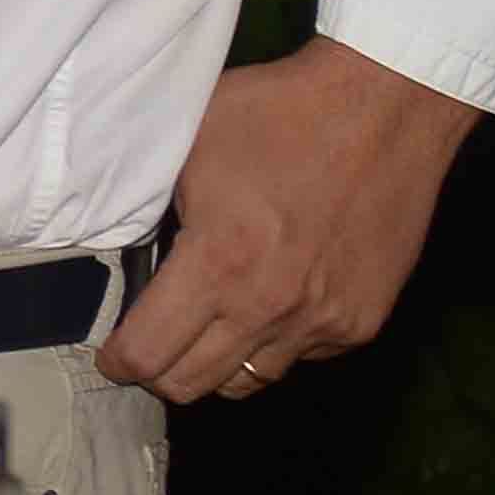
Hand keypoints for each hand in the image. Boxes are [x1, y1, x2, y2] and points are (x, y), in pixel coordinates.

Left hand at [96, 35, 479, 402]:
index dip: (120, 360)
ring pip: (249, 380)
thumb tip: (131, 250)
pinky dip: (275, 342)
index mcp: (218, 265)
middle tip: (148, 347)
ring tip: (204, 330)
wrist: (382, 110)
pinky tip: (267, 304)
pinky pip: (302, 356)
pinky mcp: (362, 321)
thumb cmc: (278, 116)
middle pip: (193, 384)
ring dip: (217, 363)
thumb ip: (157, 210)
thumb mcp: (189, 149)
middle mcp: (271, 308)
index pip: (150, 352)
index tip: (112, 356)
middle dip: (158, 372)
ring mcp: (323, 322)